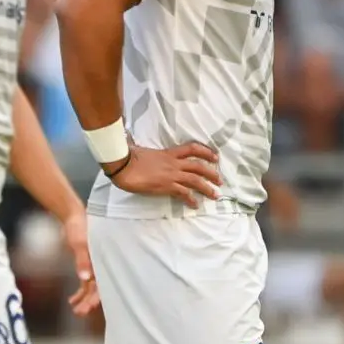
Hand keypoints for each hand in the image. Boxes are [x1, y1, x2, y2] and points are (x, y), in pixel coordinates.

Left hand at [60, 210, 98, 316]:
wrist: (73, 216)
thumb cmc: (80, 227)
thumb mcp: (80, 242)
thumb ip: (82, 260)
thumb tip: (84, 279)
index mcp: (105, 260)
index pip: (105, 283)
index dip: (98, 297)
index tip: (90, 307)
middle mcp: (102, 265)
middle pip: (98, 289)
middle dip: (90, 302)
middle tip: (80, 313)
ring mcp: (95, 266)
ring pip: (91, 288)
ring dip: (84, 300)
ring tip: (75, 311)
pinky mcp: (87, 266)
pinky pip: (85, 283)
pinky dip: (80, 292)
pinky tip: (72, 301)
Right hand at [103, 142, 221, 204]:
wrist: (123, 165)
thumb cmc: (128, 156)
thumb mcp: (140, 148)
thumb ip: (142, 145)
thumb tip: (130, 138)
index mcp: (168, 153)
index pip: (192, 149)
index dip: (205, 152)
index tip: (215, 157)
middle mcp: (173, 163)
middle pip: (198, 166)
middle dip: (211, 173)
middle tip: (219, 180)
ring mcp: (171, 175)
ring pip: (195, 180)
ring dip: (207, 188)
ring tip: (215, 195)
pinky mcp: (166, 186)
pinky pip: (183, 193)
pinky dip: (191, 200)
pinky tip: (195, 205)